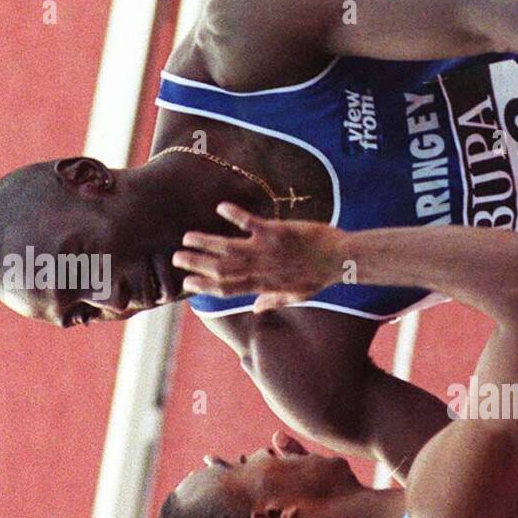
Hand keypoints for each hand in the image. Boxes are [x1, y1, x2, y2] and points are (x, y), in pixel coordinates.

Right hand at [173, 202, 340, 311]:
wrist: (341, 259)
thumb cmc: (319, 276)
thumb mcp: (297, 295)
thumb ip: (272, 300)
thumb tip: (256, 310)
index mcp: (263, 285)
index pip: (227, 289)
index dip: (205, 286)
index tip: (187, 283)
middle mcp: (261, 270)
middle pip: (221, 269)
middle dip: (196, 264)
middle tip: (176, 257)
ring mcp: (267, 251)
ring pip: (228, 249)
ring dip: (206, 242)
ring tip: (187, 237)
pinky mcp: (277, 233)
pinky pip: (250, 223)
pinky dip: (234, 215)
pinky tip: (220, 207)